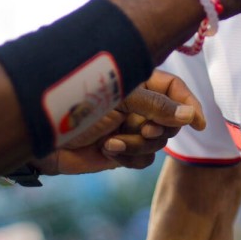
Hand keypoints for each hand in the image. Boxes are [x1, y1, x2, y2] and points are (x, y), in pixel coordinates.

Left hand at [34, 70, 204, 175]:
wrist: (41, 133)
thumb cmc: (74, 102)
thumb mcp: (119, 97)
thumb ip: (156, 105)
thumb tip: (190, 115)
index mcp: (137, 80)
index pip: (175, 89)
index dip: (190, 104)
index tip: (199, 123)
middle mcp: (136, 103)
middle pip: (171, 120)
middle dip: (158, 128)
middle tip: (144, 129)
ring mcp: (129, 127)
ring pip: (158, 142)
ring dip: (137, 144)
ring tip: (111, 142)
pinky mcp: (120, 150)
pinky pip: (143, 159)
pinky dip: (129, 157)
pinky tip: (107, 150)